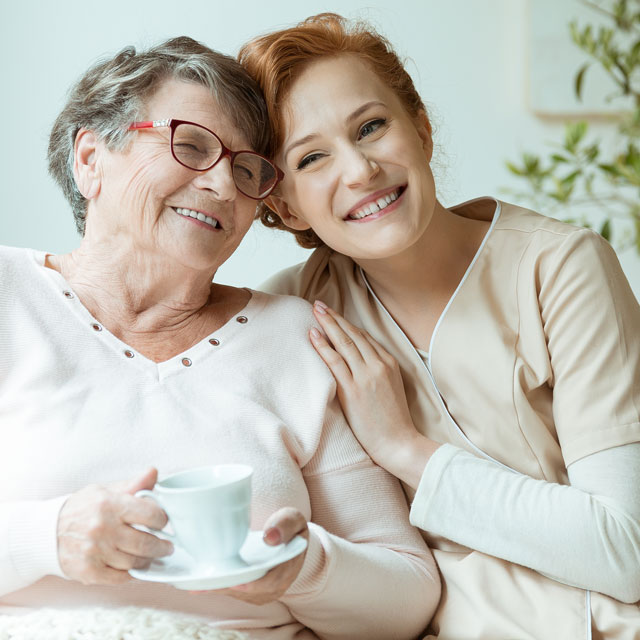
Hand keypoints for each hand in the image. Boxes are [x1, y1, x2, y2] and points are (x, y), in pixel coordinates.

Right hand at [57, 468, 173, 584]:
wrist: (46, 531)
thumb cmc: (82, 508)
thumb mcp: (106, 491)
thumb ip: (134, 484)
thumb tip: (154, 472)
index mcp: (110, 504)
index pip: (150, 514)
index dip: (162, 519)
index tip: (164, 522)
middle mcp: (102, 529)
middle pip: (146, 543)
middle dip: (162, 546)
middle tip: (167, 546)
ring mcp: (95, 552)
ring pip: (135, 562)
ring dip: (148, 560)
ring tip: (152, 556)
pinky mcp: (88, 572)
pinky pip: (120, 577)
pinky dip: (131, 574)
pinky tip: (135, 566)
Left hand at [195, 507, 308, 604]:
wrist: (287, 534)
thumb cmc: (288, 524)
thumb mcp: (292, 518)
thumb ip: (285, 525)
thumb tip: (270, 538)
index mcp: (289, 568)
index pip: (272, 581)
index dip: (253, 585)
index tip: (235, 583)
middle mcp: (277, 584)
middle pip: (250, 591)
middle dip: (228, 588)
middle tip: (204, 584)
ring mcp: (263, 590)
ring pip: (239, 593)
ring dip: (220, 589)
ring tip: (196, 583)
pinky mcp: (251, 590)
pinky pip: (234, 591)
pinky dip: (217, 588)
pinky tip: (198, 585)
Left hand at [309, 300, 438, 485]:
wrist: (398, 443)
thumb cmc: (393, 421)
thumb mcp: (392, 388)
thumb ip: (379, 372)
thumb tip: (360, 362)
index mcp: (390, 363)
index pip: (365, 338)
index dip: (347, 325)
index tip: (335, 315)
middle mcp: (379, 365)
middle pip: (353, 335)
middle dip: (335, 318)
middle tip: (319, 304)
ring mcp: (366, 376)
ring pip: (344, 343)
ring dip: (328, 325)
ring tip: (315, 311)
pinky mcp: (353, 390)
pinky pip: (335, 362)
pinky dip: (323, 346)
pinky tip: (313, 334)